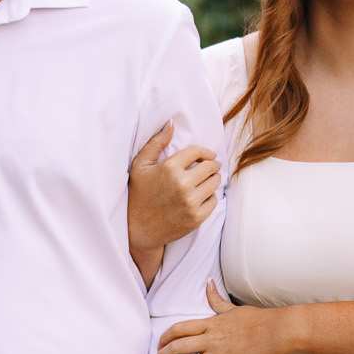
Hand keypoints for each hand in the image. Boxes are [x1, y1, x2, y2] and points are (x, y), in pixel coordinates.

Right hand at [129, 122, 221, 252]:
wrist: (139, 229)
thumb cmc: (139, 195)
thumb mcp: (140, 166)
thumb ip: (156, 143)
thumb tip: (171, 123)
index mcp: (170, 168)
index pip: (198, 152)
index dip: (206, 152)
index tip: (209, 155)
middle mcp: (182, 184)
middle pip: (210, 167)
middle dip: (212, 165)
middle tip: (210, 168)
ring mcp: (191, 202)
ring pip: (215, 183)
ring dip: (213, 180)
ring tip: (206, 181)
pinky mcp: (197, 217)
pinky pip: (214, 200)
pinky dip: (210, 197)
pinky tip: (202, 196)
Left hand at [156, 281, 294, 353]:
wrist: (280, 332)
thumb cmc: (260, 319)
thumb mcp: (234, 308)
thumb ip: (216, 300)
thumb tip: (208, 282)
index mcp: (211, 323)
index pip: (179, 328)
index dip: (165, 337)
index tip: (158, 344)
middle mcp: (211, 339)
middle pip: (178, 347)